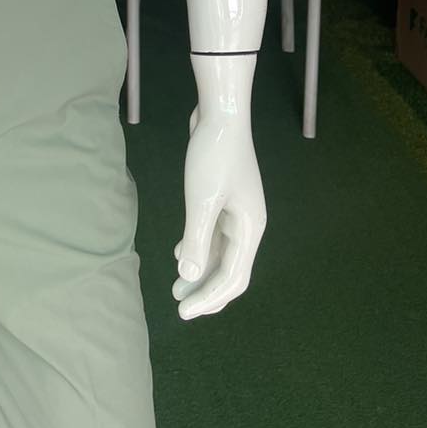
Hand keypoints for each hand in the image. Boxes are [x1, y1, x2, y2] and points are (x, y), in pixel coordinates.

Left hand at [172, 56, 265, 320]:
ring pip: (219, 253)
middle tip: (181, 308)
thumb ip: (196, 240)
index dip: (210, 299)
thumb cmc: (213, 156)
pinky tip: (178, 254)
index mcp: (249, 230)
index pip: (233, 278)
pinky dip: (198, 248)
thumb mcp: (201, 200)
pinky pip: (212, 235)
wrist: (219, 114)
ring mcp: (236, 212)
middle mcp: (247, 225)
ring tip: (176, 289)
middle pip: (230, 270)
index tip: (184, 313)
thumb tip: (187, 278)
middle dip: (207, 292)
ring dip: (199, 271)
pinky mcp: (223, 199)